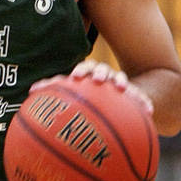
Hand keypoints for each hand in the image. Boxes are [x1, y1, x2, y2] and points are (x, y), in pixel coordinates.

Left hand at [30, 61, 153, 117]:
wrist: (112, 99)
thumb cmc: (85, 97)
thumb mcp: (71, 95)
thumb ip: (54, 92)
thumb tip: (31, 91)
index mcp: (88, 76)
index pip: (84, 68)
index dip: (81, 71)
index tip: (75, 77)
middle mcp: (104, 77)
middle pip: (102, 70)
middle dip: (99, 73)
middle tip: (96, 80)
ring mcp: (118, 85)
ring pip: (120, 80)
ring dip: (120, 82)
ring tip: (120, 88)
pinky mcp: (132, 96)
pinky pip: (139, 98)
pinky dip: (144, 103)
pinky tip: (149, 111)